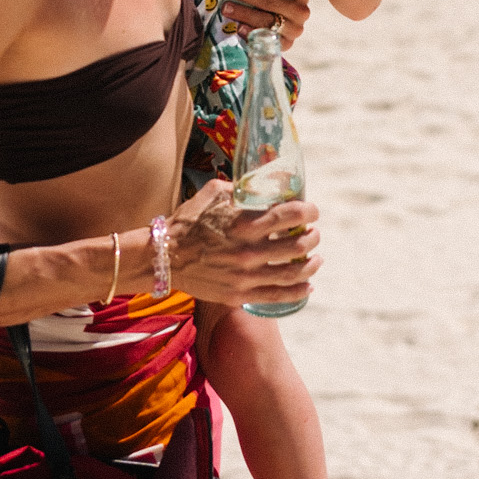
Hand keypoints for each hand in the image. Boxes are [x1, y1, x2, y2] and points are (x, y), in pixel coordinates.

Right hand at [168, 178, 320, 305]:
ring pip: (292, 273)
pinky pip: (278, 296)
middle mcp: (248, 251)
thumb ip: (241, 188)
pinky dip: (298, 291)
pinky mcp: (239, 295)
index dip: (308, 212)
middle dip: (312, 237)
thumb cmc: (187, 222)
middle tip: (313, 233)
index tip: (312, 211)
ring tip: (316, 258)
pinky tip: (308, 286)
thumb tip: (265, 182)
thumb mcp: (213, 193)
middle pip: (297, 245)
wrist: (162, 258)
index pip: (290, 215)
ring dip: (311, 264)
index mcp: (243, 223)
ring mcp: (245, 276)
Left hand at [221, 0, 312, 51]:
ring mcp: (295, 29)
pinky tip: (237, 27)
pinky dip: (250, 32)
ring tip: (225, 7)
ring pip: (267, 20)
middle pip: (270, 1)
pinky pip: (266, 39)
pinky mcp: (286, 44)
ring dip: (243, 12)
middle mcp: (303, 10)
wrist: (282, 21)